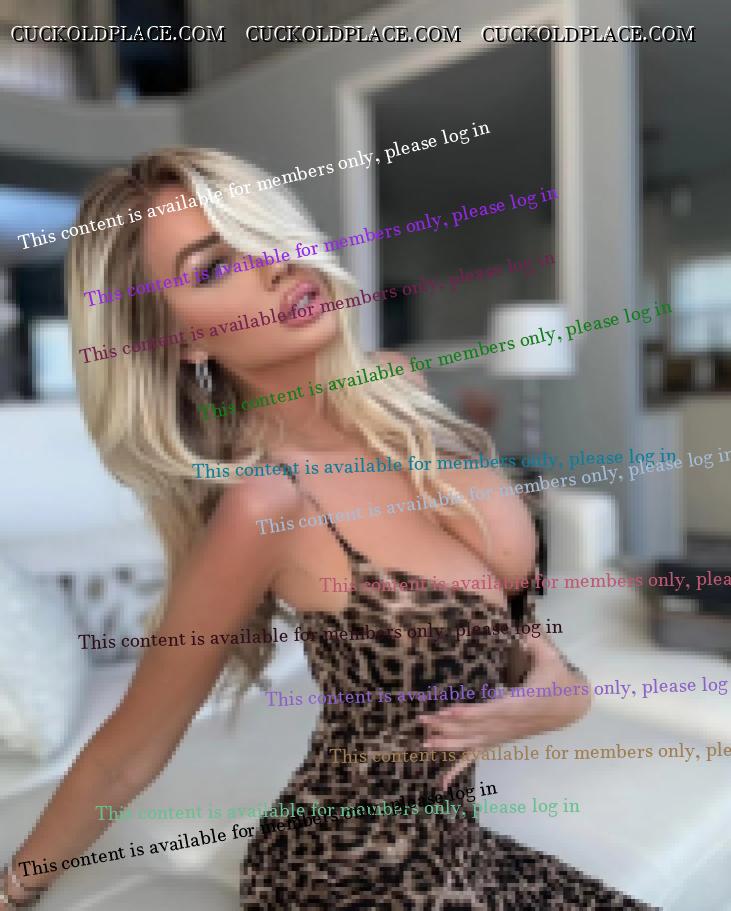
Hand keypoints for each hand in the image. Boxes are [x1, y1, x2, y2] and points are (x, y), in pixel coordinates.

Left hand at [421, 638, 590, 788]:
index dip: (470, 713)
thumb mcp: (551, 657)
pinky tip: (443, 782)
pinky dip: (459, 767)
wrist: (571, 705)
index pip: (492, 711)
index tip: (449, 711)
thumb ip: (536, 640)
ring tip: (425, 742)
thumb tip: (523, 629)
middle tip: (424, 720)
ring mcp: (504, 735)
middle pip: (477, 729)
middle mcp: (510, 725)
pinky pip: (478, 754)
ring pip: (474, 743)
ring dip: (449, 743)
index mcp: (521, 705)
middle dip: (449, 726)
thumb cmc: (557, 678)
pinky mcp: (501, 739)